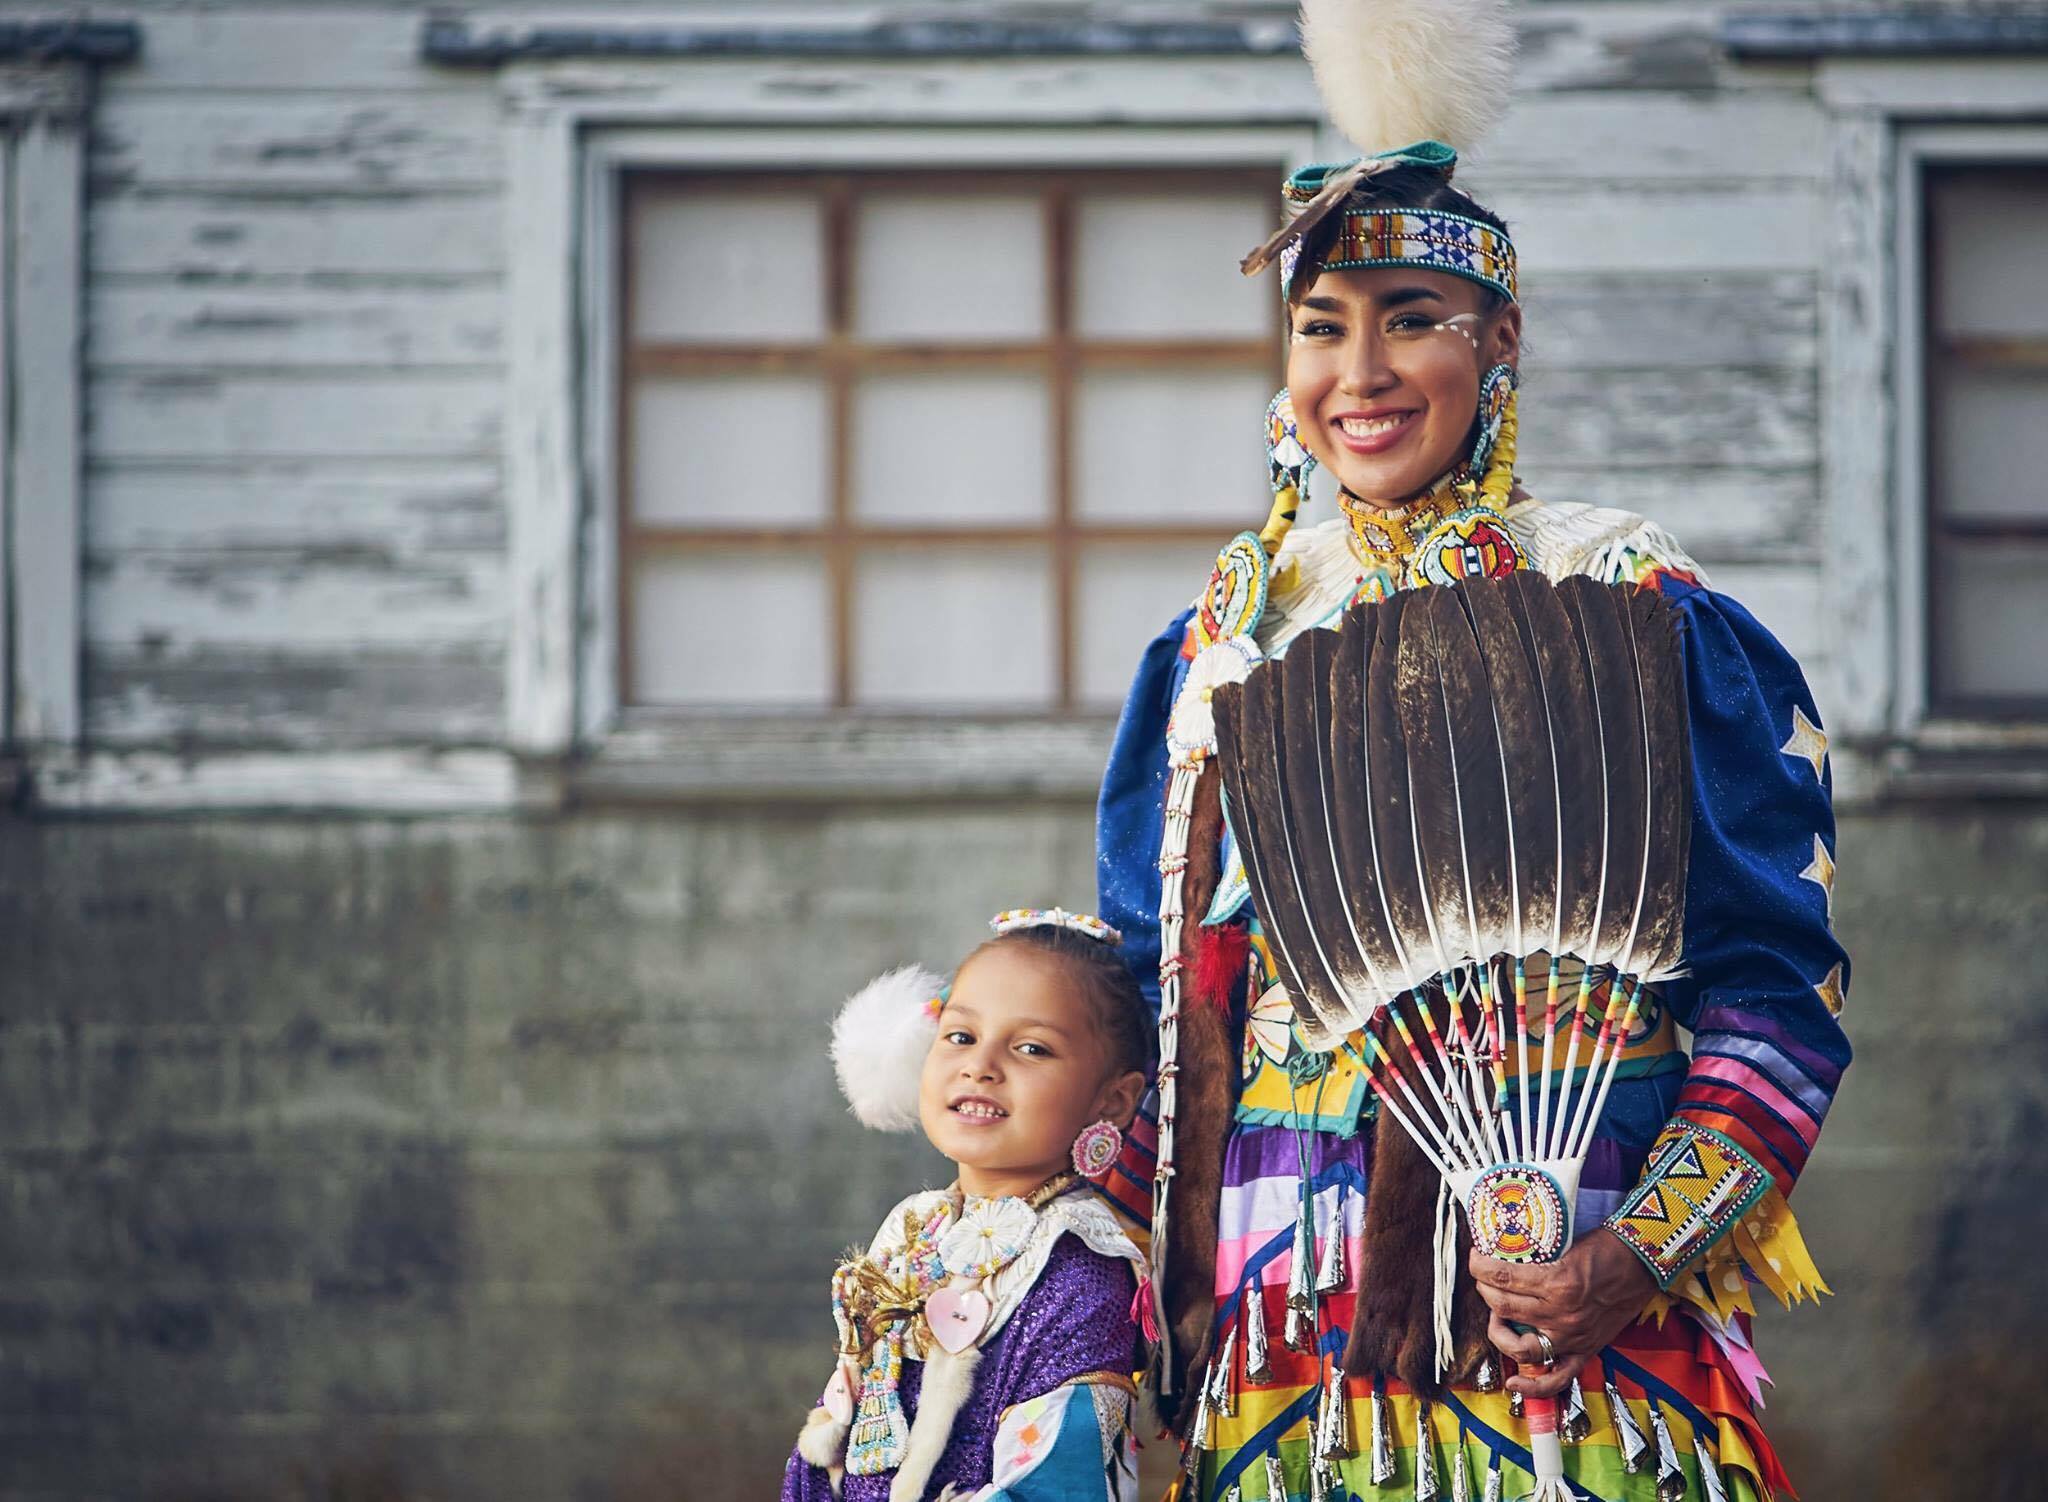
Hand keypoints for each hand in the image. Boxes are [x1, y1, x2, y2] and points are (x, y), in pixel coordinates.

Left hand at [1468, 1229, 1656, 1397]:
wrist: (1644, 1262)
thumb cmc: (1607, 1246)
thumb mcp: (1565, 1240)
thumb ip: (1536, 1251)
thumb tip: (1501, 1247)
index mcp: (1557, 1282)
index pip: (1501, 1278)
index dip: (1479, 1267)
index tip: (1475, 1259)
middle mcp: (1562, 1314)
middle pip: (1503, 1307)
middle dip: (1484, 1291)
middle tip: (1484, 1279)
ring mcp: (1573, 1337)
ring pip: (1519, 1346)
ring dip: (1498, 1329)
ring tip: (1496, 1314)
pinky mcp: (1585, 1350)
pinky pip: (1557, 1379)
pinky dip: (1533, 1386)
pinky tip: (1513, 1382)